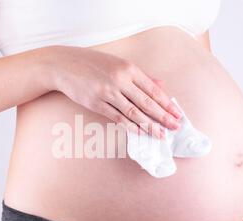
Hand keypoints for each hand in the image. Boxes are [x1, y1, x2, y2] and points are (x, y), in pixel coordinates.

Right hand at [47, 46, 181, 137]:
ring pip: (133, 112)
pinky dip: (129, 126)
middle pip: (146, 102)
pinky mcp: (96, 103)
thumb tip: (161, 85)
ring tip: (160, 134)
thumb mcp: (119, 64)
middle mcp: (120, 80)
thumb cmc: (93, 63)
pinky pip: (117, 117)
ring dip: (149, 125)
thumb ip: (141, 76)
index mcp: (128, 69)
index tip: (177, 114)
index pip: (153, 90)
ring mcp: (107, 92)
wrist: (65, 64)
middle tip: (175, 127)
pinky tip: (140, 133)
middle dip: (163, 117)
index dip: (167, 104)